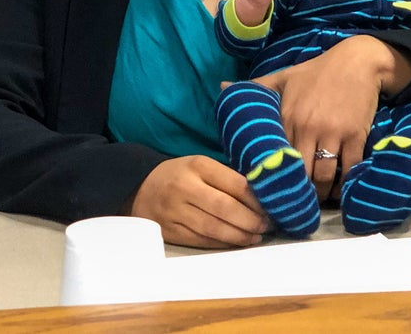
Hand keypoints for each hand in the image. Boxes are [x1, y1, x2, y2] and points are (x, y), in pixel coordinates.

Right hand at [127, 155, 270, 247]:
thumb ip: (226, 178)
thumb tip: (261, 196)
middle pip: (226, 208)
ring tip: (255, 237)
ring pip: (214, 228)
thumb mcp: (201, 166)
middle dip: (251, 221)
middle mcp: (185, 187)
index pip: (235, 184)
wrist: (139, 188)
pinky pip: (201, 240)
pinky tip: (236, 242)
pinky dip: (222, 244)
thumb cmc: (180, 175)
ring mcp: (175, 211)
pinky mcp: (170, 231)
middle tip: (267, 226)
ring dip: (240, 236)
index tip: (271, 207)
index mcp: (198, 165)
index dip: (256, 200)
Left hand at [252, 36, 395, 200]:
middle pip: (300, 172)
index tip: (273, 192)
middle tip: (297, 203)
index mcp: (286, 115)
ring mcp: (333, 131)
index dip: (275, 177)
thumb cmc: (316, 71)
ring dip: (322, 192)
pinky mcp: (356, 135)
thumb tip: (222, 88)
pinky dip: (346, 184)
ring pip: (324, 175)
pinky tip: (341, 190)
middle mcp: (307, 126)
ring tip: (318, 200)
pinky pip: (349, 168)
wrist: (356, 61)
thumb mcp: (283, 76)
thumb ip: (256, 87)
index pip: (276, 157)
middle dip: (299, 191)